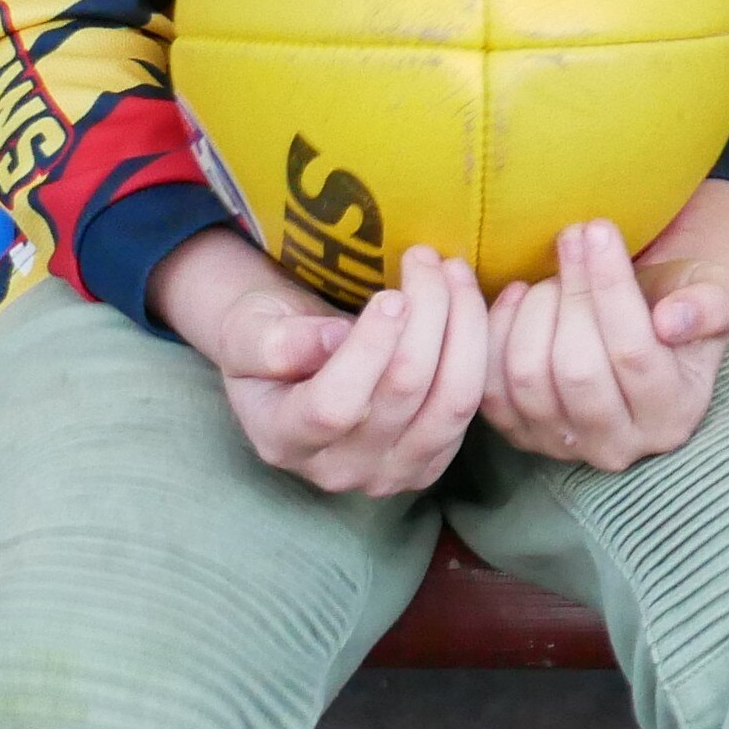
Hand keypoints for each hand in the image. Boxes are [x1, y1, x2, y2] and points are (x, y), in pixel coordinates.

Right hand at [157, 230, 490, 495]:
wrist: (296, 361)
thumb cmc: (268, 337)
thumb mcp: (247, 329)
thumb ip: (274, 340)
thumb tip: (334, 339)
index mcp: (282, 439)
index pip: (332, 407)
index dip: (368, 350)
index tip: (389, 295)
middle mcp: (339, 469)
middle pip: (403, 394)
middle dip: (426, 313)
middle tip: (425, 257)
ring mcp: (391, 471)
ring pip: (451, 401)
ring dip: (464, 326)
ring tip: (453, 270)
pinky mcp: (433, 458)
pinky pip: (475, 404)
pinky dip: (481, 346)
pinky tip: (470, 299)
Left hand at [482, 184, 728, 471]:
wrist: (646, 324)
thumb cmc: (683, 302)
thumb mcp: (717, 295)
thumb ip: (709, 305)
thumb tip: (674, 320)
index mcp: (673, 416)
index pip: (633, 353)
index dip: (610, 287)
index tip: (597, 228)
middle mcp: (617, 445)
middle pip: (577, 369)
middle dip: (571, 292)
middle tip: (572, 235)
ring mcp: (561, 445)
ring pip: (529, 376)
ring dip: (536, 308)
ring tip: (554, 270)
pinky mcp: (517, 432)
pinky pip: (490, 384)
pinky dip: (498, 330)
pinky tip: (519, 293)